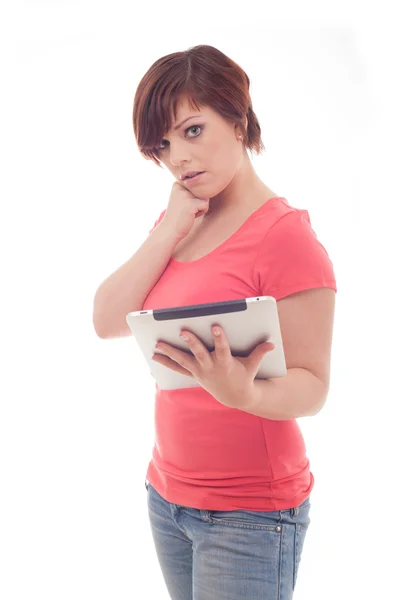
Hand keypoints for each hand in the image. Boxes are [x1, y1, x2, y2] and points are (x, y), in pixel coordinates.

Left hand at [151, 326, 274, 409]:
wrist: (235, 397)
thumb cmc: (244, 376)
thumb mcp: (253, 366)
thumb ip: (260, 353)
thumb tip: (272, 343)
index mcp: (225, 363)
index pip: (223, 348)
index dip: (220, 338)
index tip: (217, 325)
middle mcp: (210, 368)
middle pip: (199, 353)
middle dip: (191, 342)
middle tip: (182, 331)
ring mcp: (200, 372)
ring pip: (183, 361)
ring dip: (170, 352)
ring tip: (158, 344)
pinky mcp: (194, 374)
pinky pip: (177, 368)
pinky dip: (166, 363)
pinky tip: (154, 356)